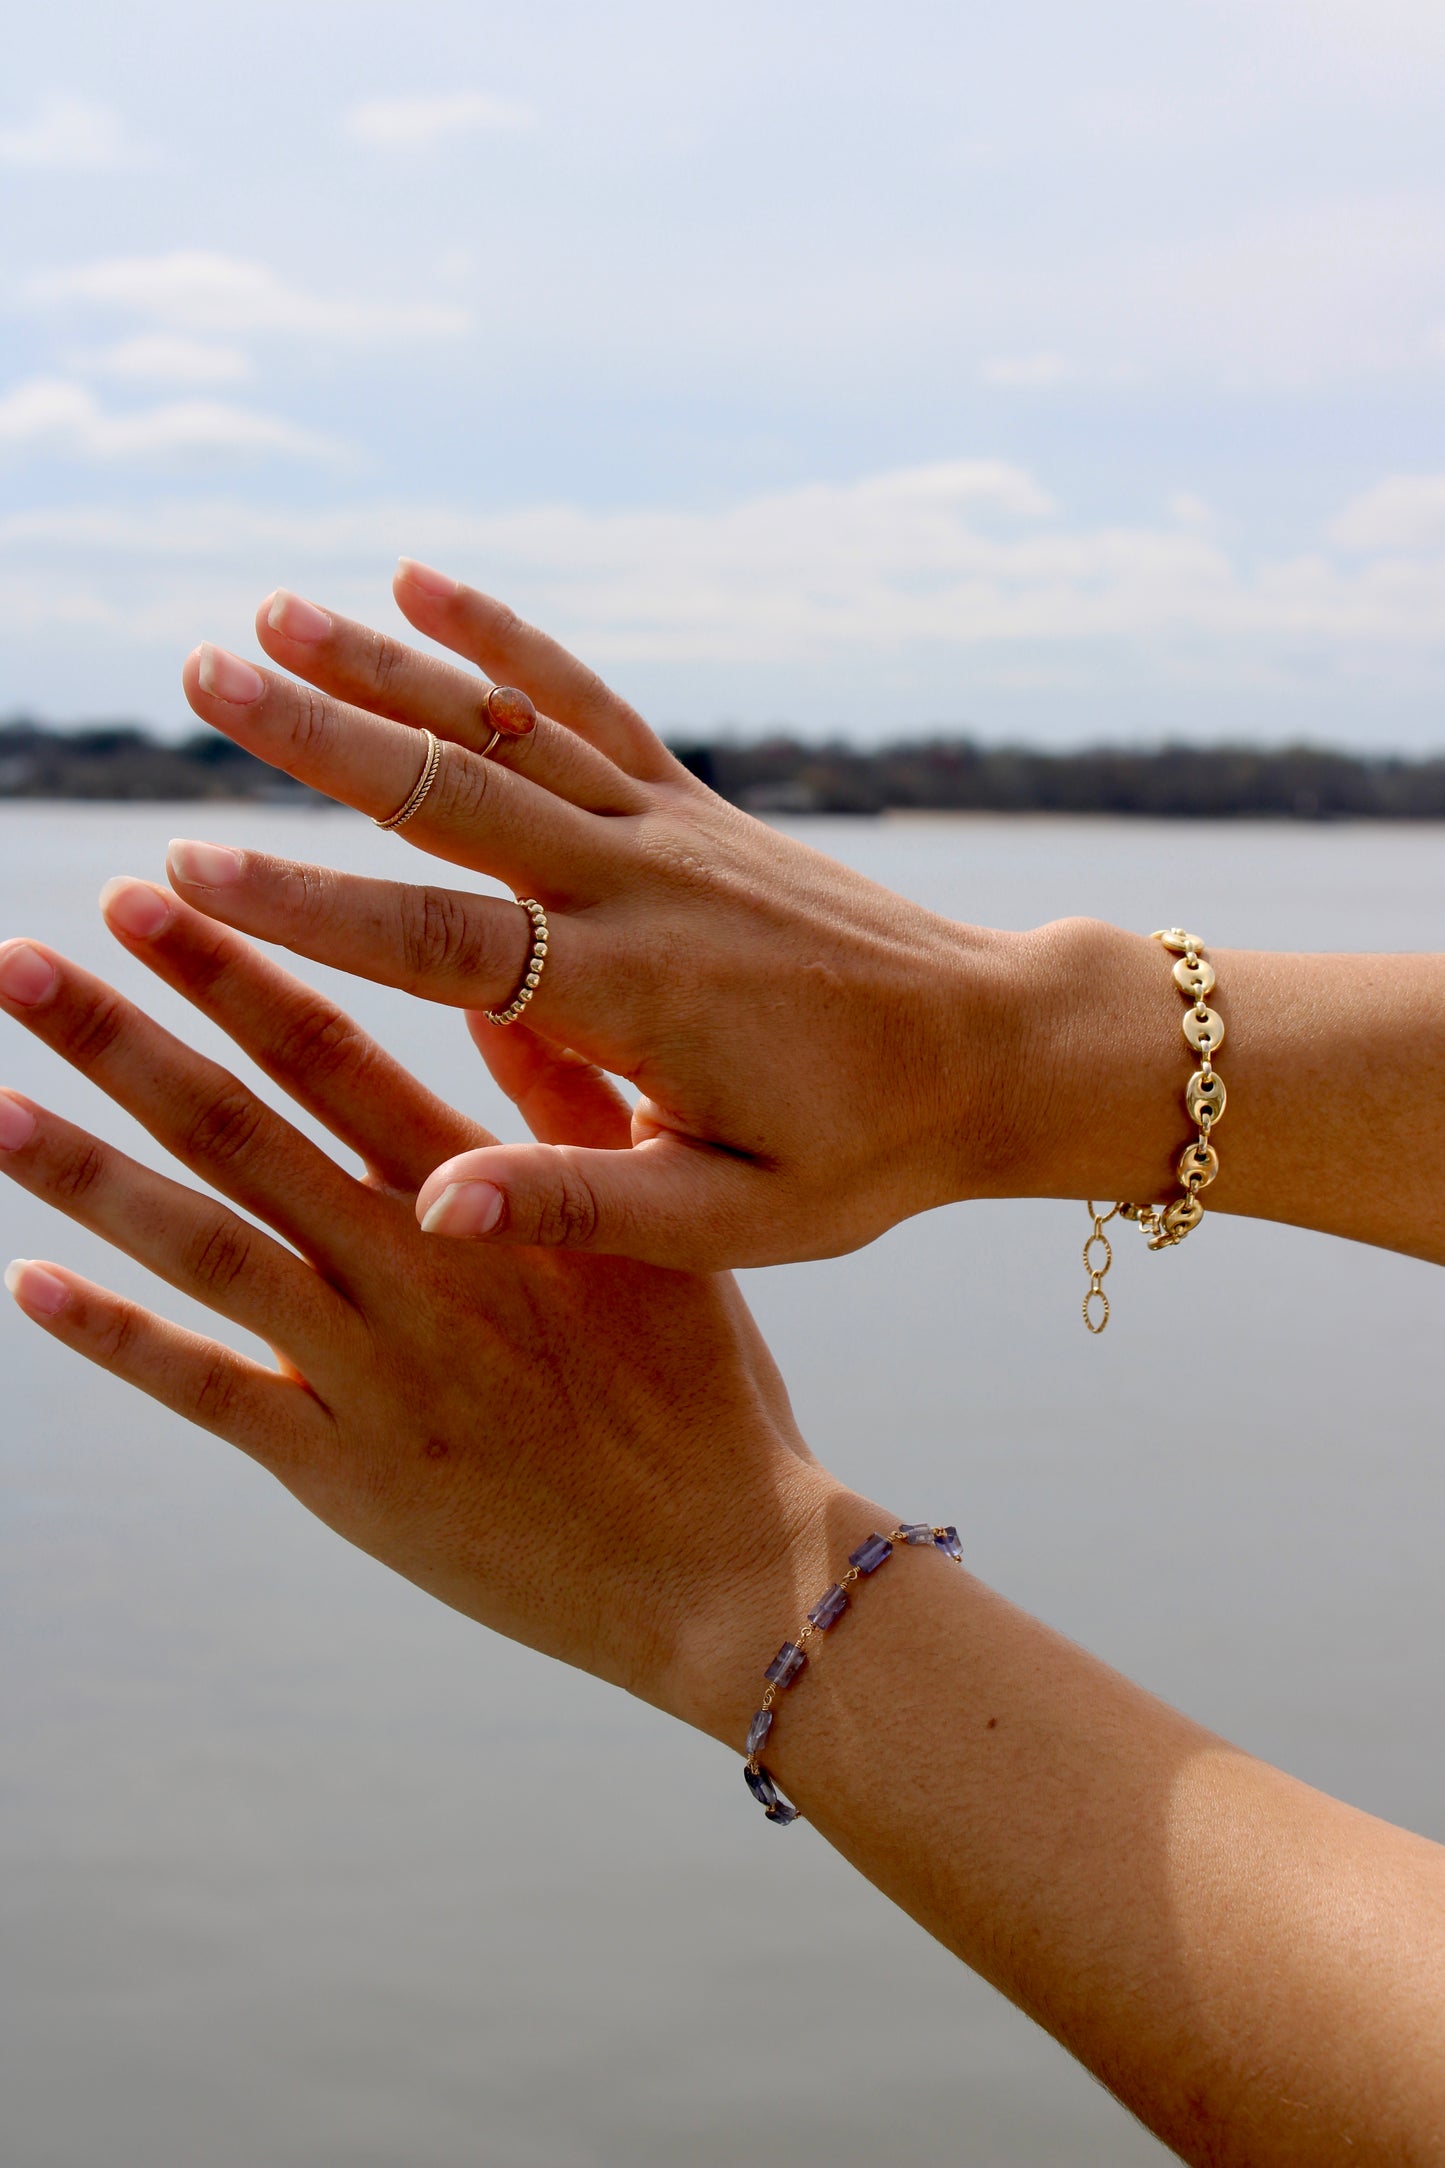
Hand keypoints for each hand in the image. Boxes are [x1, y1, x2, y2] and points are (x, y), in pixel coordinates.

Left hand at [0, 890, 862, 1741]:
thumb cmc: (704, 1391)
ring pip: (203, 1245)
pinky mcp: (340, 1471)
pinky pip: (207, 1392)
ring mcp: (366, 1371)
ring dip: (89, 1169)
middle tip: (21, 962)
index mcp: (486, 1195)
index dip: (231, 973)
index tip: (148, 899)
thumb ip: (567, 1109)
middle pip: (241, 1128)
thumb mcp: (660, 1228)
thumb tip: (493, 988)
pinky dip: (114, 1338)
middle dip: (125, 1038)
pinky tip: (29, 1284)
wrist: (716, 1563)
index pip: (333, 1054)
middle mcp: (410, 1266)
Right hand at [165, 567, 1053, 1269]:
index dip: (310, 907)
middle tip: (199, 676)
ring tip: (268, 615)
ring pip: (510, 729)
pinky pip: (592, 706)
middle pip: (457, 796)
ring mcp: (675, 831)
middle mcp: (646, 888)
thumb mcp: (735, 1221)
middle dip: (319, 737)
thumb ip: (581, 1204)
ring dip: (385, 669)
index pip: (443, 947)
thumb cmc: (867, 1153)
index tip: (191, 869)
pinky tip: (420, 587)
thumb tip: (429, 1210)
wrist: (998, 1052)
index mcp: (639, 1000)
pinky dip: (505, 644)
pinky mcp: (699, 807)